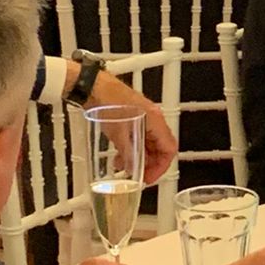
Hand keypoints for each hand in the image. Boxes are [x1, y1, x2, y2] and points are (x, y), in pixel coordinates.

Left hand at [86, 67, 177, 186]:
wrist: (95, 88)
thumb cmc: (109, 103)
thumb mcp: (119, 136)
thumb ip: (129, 155)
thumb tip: (133, 169)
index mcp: (155, 120)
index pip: (169, 149)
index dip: (160, 167)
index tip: (148, 177)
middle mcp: (152, 118)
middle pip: (160, 147)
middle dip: (149, 164)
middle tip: (138, 176)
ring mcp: (143, 117)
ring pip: (148, 143)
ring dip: (139, 157)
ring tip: (125, 167)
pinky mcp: (133, 117)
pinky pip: (139, 137)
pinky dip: (132, 149)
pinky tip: (120, 155)